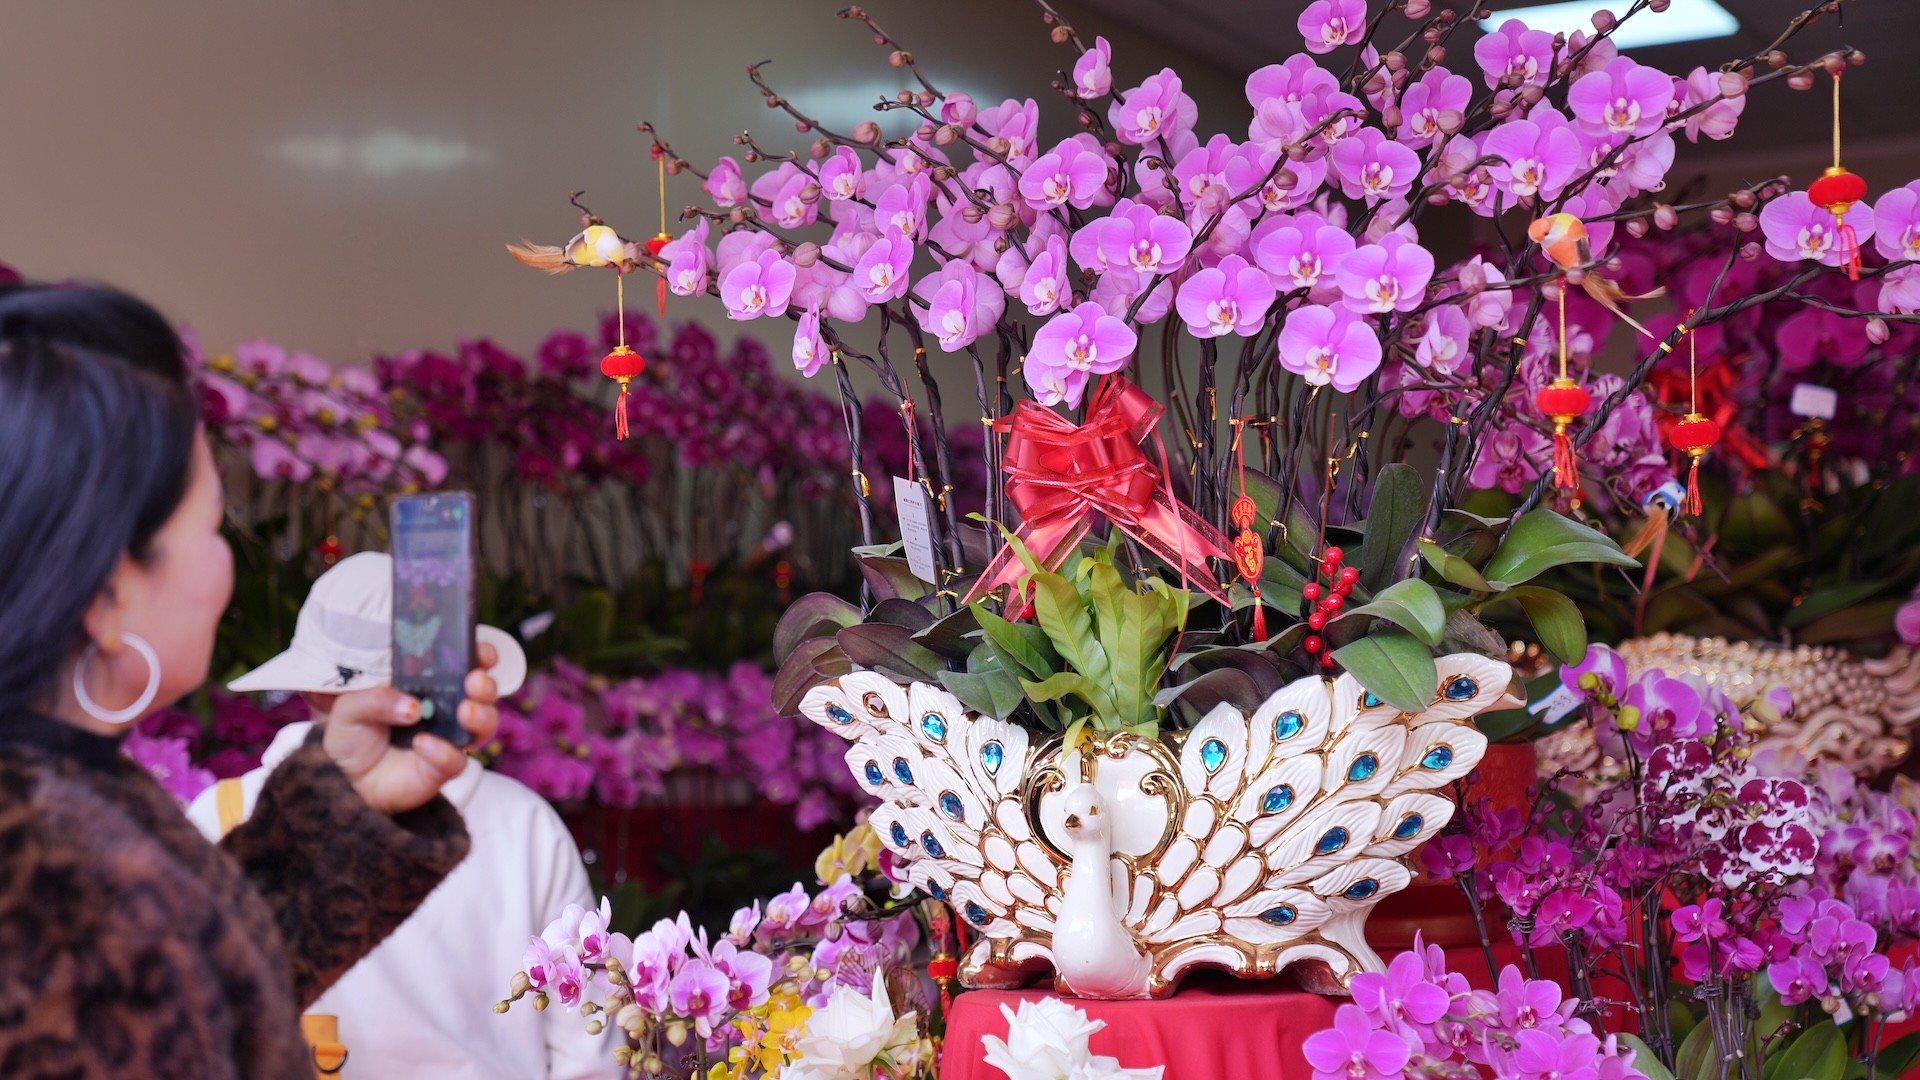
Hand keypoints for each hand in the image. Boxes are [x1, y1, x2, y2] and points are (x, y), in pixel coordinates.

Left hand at [322, 642, 500, 814]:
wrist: (346, 779)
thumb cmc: (353, 735)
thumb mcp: (351, 708)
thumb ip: (377, 700)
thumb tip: (413, 707)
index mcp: (427, 684)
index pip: (462, 663)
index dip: (479, 655)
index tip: (482, 653)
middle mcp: (447, 708)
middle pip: (482, 692)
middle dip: (485, 684)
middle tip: (474, 681)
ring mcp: (450, 737)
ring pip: (484, 724)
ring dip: (481, 715)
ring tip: (465, 712)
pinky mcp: (444, 767)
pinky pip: (456, 760)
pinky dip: (443, 751)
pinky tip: (422, 744)